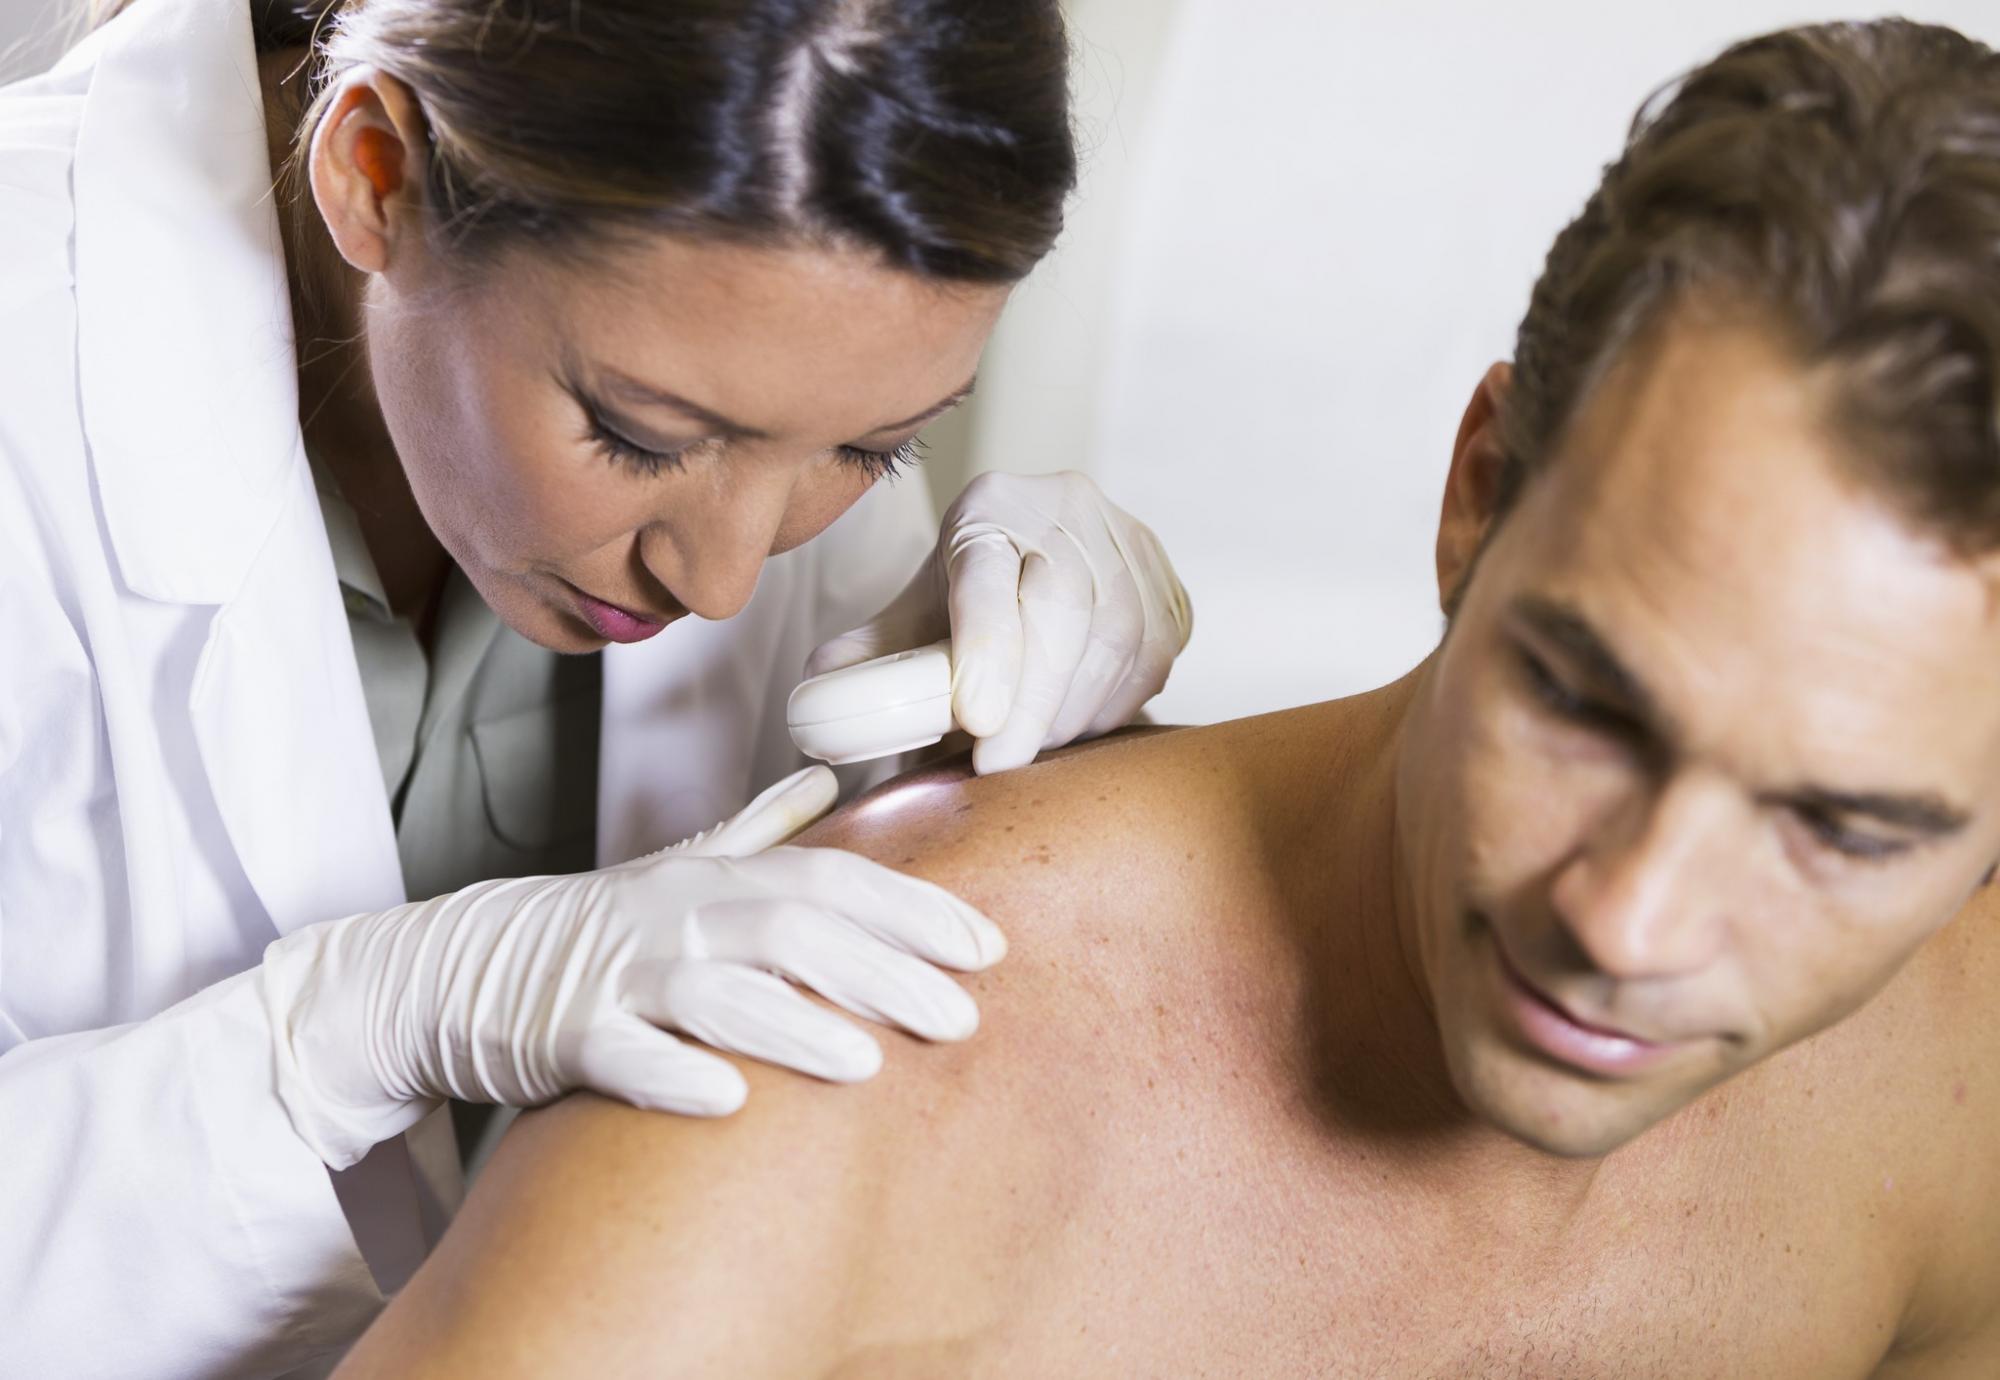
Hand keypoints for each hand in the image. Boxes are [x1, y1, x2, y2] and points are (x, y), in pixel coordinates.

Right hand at [257, 766, 1003, 1167]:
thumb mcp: (682, 867)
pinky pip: (620, 1053)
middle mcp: (678, 915)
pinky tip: (726, 1099)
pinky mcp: (566, 1034)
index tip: (989, 948)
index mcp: (717, 877)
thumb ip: (762, 832)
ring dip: (791, 1023)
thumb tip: (831, 782)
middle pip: (792, 931)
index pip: (834, 881)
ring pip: (715, 991)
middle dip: (883, 974)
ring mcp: (620, 974)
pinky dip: (670, 1074)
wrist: (461, 965)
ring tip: (866, 1065)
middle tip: (962, 1018)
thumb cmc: (596, 925)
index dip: (913, 912)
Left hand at [811, 471, 1192, 773]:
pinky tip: (1071, 727)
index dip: (985, 646)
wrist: (1036, 564)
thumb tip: (820, 706)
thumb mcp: (907, 620)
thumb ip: (866, 661)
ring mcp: (1128, 544)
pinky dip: (1110, 708)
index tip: (974, 719)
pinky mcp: (1170, 588)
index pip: (986, 571)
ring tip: (1025, 752)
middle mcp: (1066, 507)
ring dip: (1069, 714)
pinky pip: (1152, 661)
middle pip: (1062, 606)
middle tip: (996, 767)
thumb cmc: (962, 603)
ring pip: (1115, 640)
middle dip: (1031, 701)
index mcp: (988, 506)